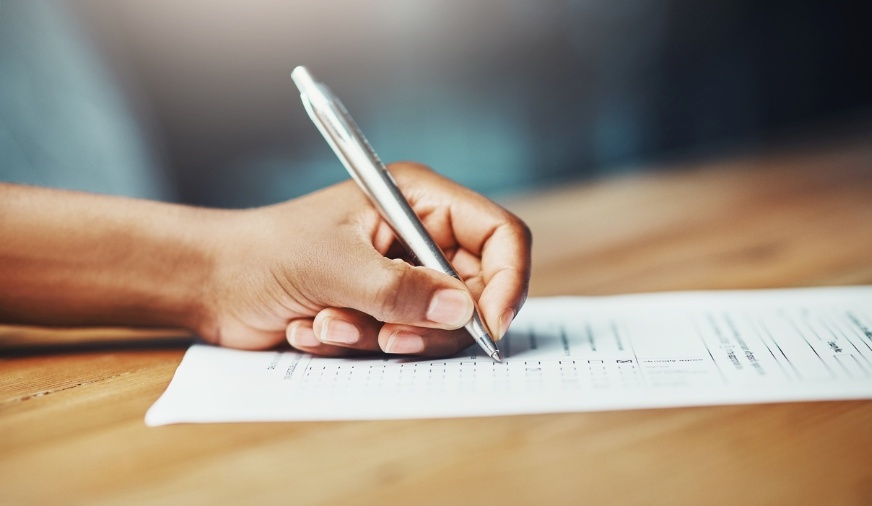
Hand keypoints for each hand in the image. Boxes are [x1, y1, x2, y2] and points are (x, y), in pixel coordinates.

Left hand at [202, 162, 530, 357]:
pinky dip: (357, 343)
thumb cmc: (266, 254)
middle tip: (389, 338)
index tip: (491, 324)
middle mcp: (418, 237)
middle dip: (429, 324)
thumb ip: (403, 291)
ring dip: (380, 336)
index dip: (507, 279)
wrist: (212, 284)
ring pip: (435, 326)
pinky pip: (399, 341)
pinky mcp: (380, 311)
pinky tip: (311, 328)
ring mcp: (400, 277)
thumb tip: (465, 311)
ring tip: (327, 324)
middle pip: (473, 291)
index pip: (498, 234)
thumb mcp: (338, 268)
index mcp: (418, 201)